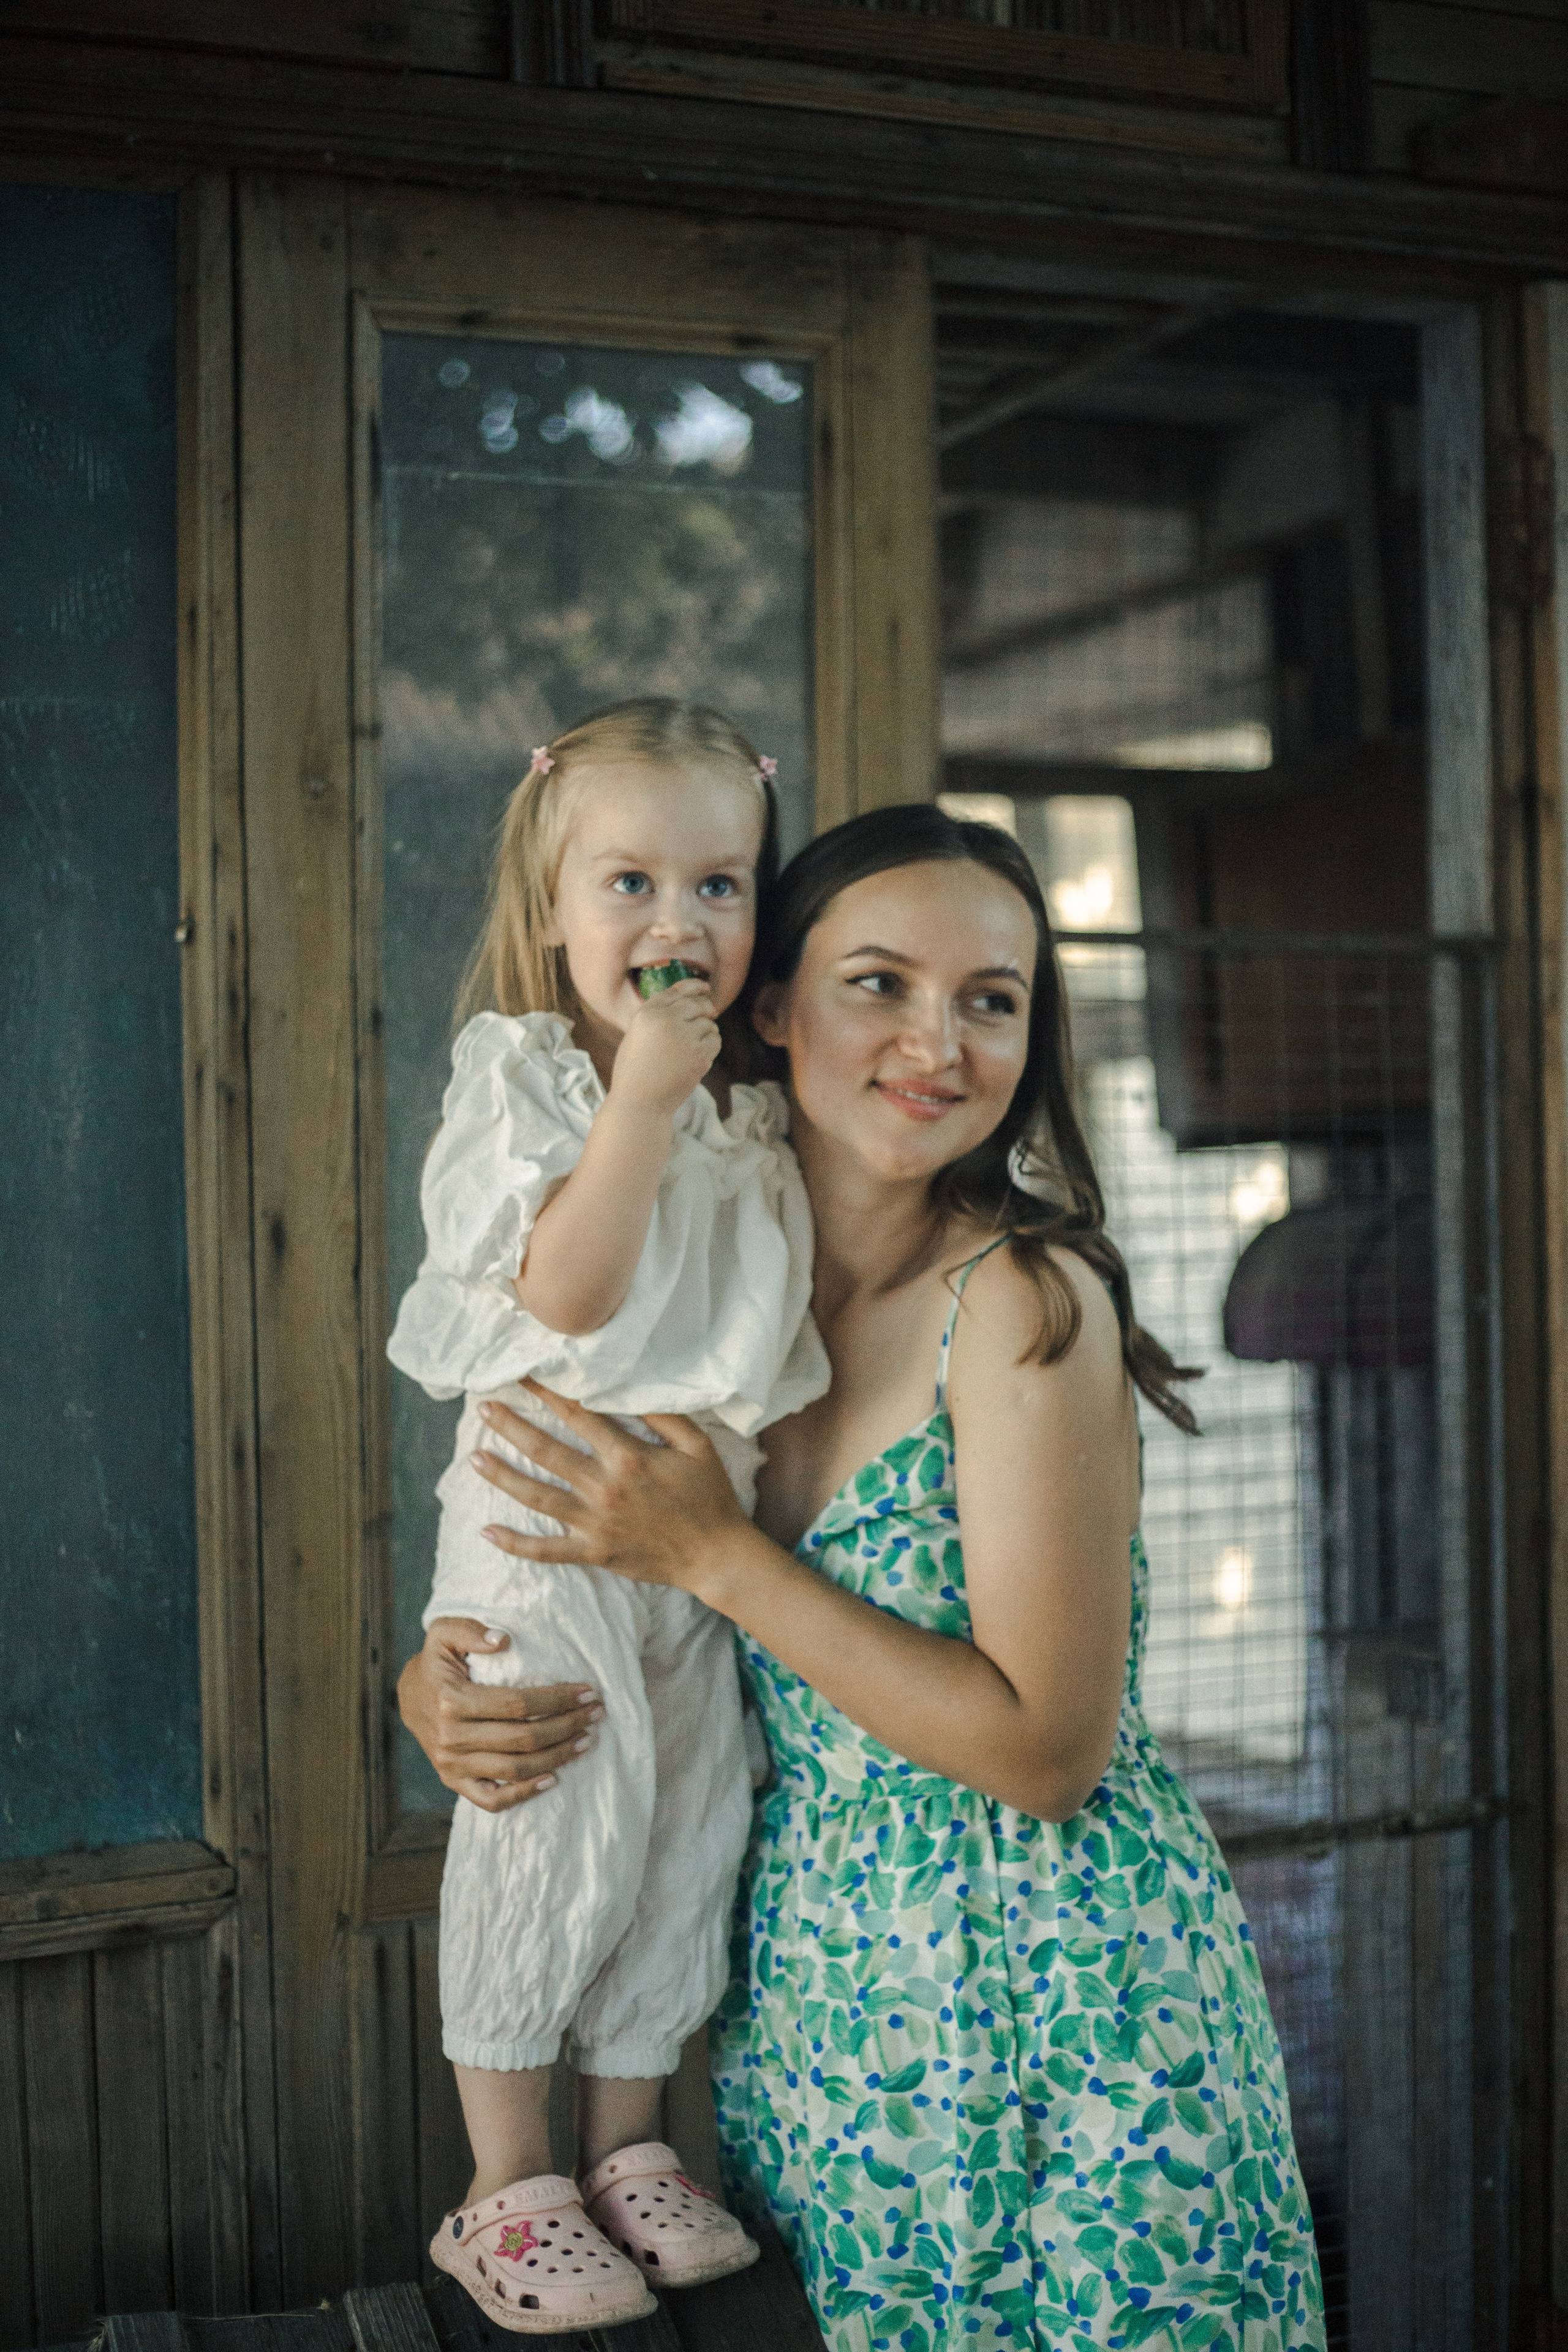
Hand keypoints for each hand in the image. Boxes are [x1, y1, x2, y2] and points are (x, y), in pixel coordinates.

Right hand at [396, 1617, 602, 1811]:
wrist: (409, 1697)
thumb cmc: (436, 1662)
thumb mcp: (443, 1633)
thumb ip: (469, 1630)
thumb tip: (502, 1640)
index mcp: (452, 1700)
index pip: (517, 1704)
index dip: (557, 1699)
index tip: (587, 1691)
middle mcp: (452, 1738)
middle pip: (523, 1738)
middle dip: (567, 1725)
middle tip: (596, 1714)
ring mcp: (452, 1765)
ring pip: (515, 1769)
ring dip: (557, 1757)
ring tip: (586, 1740)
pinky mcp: (454, 1782)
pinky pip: (492, 1800)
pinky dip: (524, 1794)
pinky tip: (554, 1778)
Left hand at [469, 1379, 750, 1595]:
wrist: (716, 1555)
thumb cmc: (709, 1495)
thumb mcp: (697, 1445)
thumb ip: (664, 1414)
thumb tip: (629, 1386)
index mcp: (628, 1457)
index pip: (577, 1415)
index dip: (547, 1392)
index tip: (523, 1375)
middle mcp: (604, 1488)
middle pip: (545, 1451)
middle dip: (511, 1427)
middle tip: (482, 1408)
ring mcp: (595, 1523)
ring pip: (536, 1497)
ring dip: (502, 1476)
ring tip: (473, 1458)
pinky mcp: (593, 1552)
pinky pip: (545, 1551)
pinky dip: (515, 1543)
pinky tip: (487, 1530)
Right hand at [610, 980, 719, 1114]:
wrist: (640, 1103)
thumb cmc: (635, 1071)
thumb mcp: (637, 1035)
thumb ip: (657, 1016)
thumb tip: (687, 1001)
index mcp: (647, 1014)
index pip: (676, 991)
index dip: (694, 987)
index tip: (704, 987)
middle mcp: (666, 1021)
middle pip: (697, 1004)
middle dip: (705, 1008)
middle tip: (709, 1014)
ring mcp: (685, 1038)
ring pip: (709, 1023)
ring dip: (706, 1031)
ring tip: (693, 1046)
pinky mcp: (699, 1056)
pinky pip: (715, 1040)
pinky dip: (712, 1045)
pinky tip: (700, 1054)